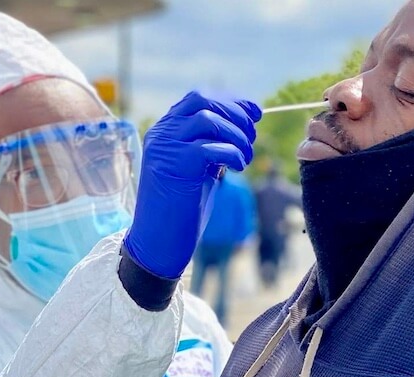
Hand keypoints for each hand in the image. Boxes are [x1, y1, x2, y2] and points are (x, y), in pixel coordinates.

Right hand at [124, 92, 260, 278]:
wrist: (158, 242)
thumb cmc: (181, 209)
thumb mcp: (198, 169)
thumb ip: (211, 145)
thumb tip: (243, 125)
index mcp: (165, 131)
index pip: (199, 97)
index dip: (231, 101)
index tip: (254, 113)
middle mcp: (162, 134)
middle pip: (203, 100)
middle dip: (236, 114)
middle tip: (252, 137)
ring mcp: (165, 148)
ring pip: (208, 119)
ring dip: (237, 135)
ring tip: (245, 158)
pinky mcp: (175, 166)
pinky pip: (210, 147)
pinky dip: (232, 153)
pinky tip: (237, 167)